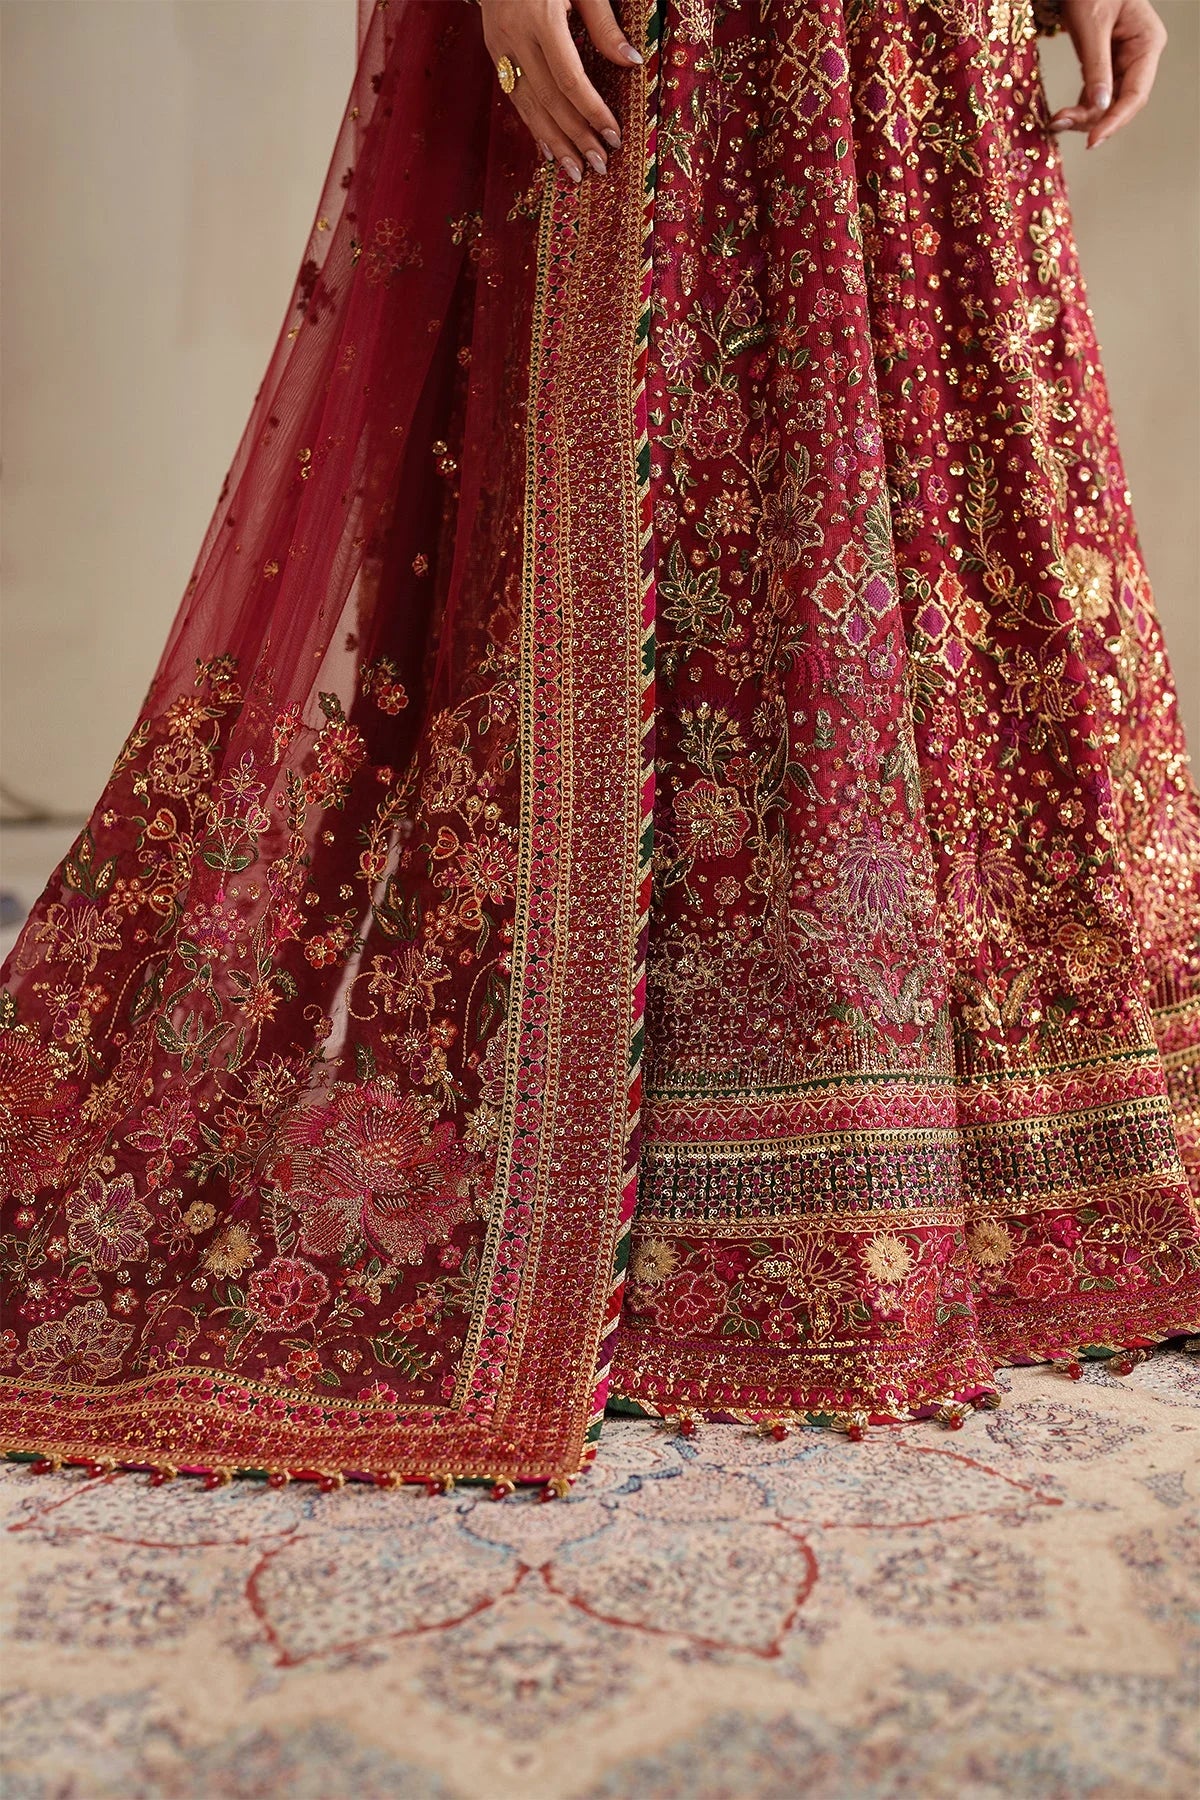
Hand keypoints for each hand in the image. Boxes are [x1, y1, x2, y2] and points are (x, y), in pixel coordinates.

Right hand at [477, 0, 641, 182]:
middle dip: (576, 136)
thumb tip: (631, 62)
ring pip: (527, 106)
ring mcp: (499, 46)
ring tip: (575, 171)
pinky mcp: (492, 51)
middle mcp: (514, 38)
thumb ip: (604, 23)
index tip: (614, 136)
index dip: (593, 112)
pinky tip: (549, 149)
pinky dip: (533, 125)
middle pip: (549, 100)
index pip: (570, 81)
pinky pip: (514, 97)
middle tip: (599, 165)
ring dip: (554, 142)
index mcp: (540, 19)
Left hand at [1049, 0, 1167, 146]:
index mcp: (1146, 43)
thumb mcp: (1091, 24)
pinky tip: (1060, 117)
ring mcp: (1122, 60)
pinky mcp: (1104, 62)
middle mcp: (1139, 55)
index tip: (1092, 141)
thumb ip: (1096, 65)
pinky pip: (1094, 93)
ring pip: (1106, 102)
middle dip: (1092, 119)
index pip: (1135, 94)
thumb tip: (1099, 106)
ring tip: (1055, 121)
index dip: (1114, 120)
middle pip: (1121, 102)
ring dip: (1082, 116)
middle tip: (1060, 124)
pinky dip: (1078, 107)